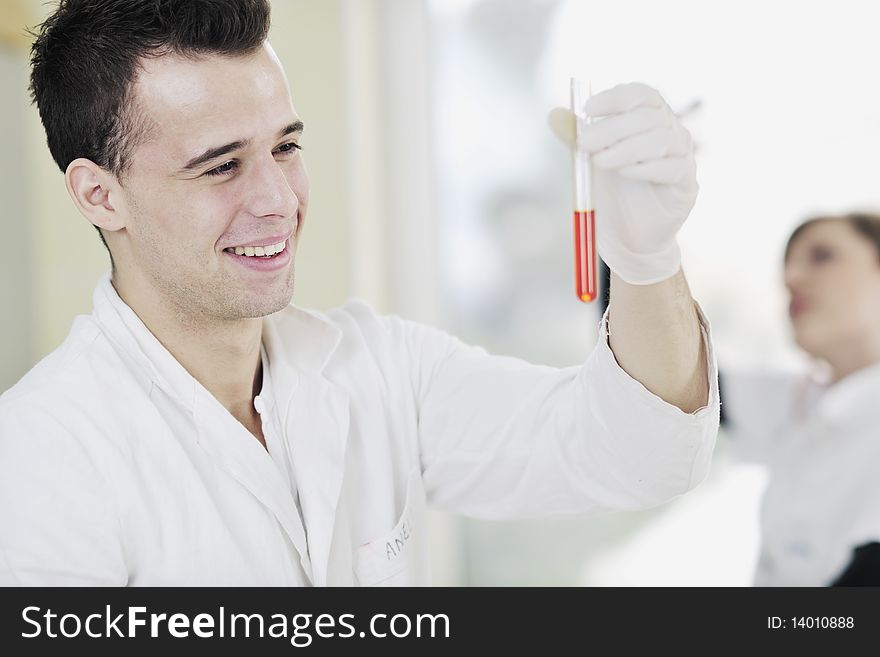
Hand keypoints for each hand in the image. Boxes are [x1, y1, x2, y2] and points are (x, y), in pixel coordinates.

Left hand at [548, 83, 697, 284]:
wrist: (628, 236)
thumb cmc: (613, 193)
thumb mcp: (590, 162)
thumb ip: (576, 138)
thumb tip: (554, 114)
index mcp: (648, 119)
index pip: (641, 95)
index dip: (616, 97)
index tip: (587, 109)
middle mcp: (670, 132)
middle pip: (648, 116)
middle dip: (612, 128)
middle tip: (584, 143)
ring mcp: (682, 156)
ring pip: (661, 139)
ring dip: (626, 148)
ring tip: (600, 162)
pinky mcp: (686, 183)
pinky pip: (673, 168)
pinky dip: (646, 168)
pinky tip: (625, 174)